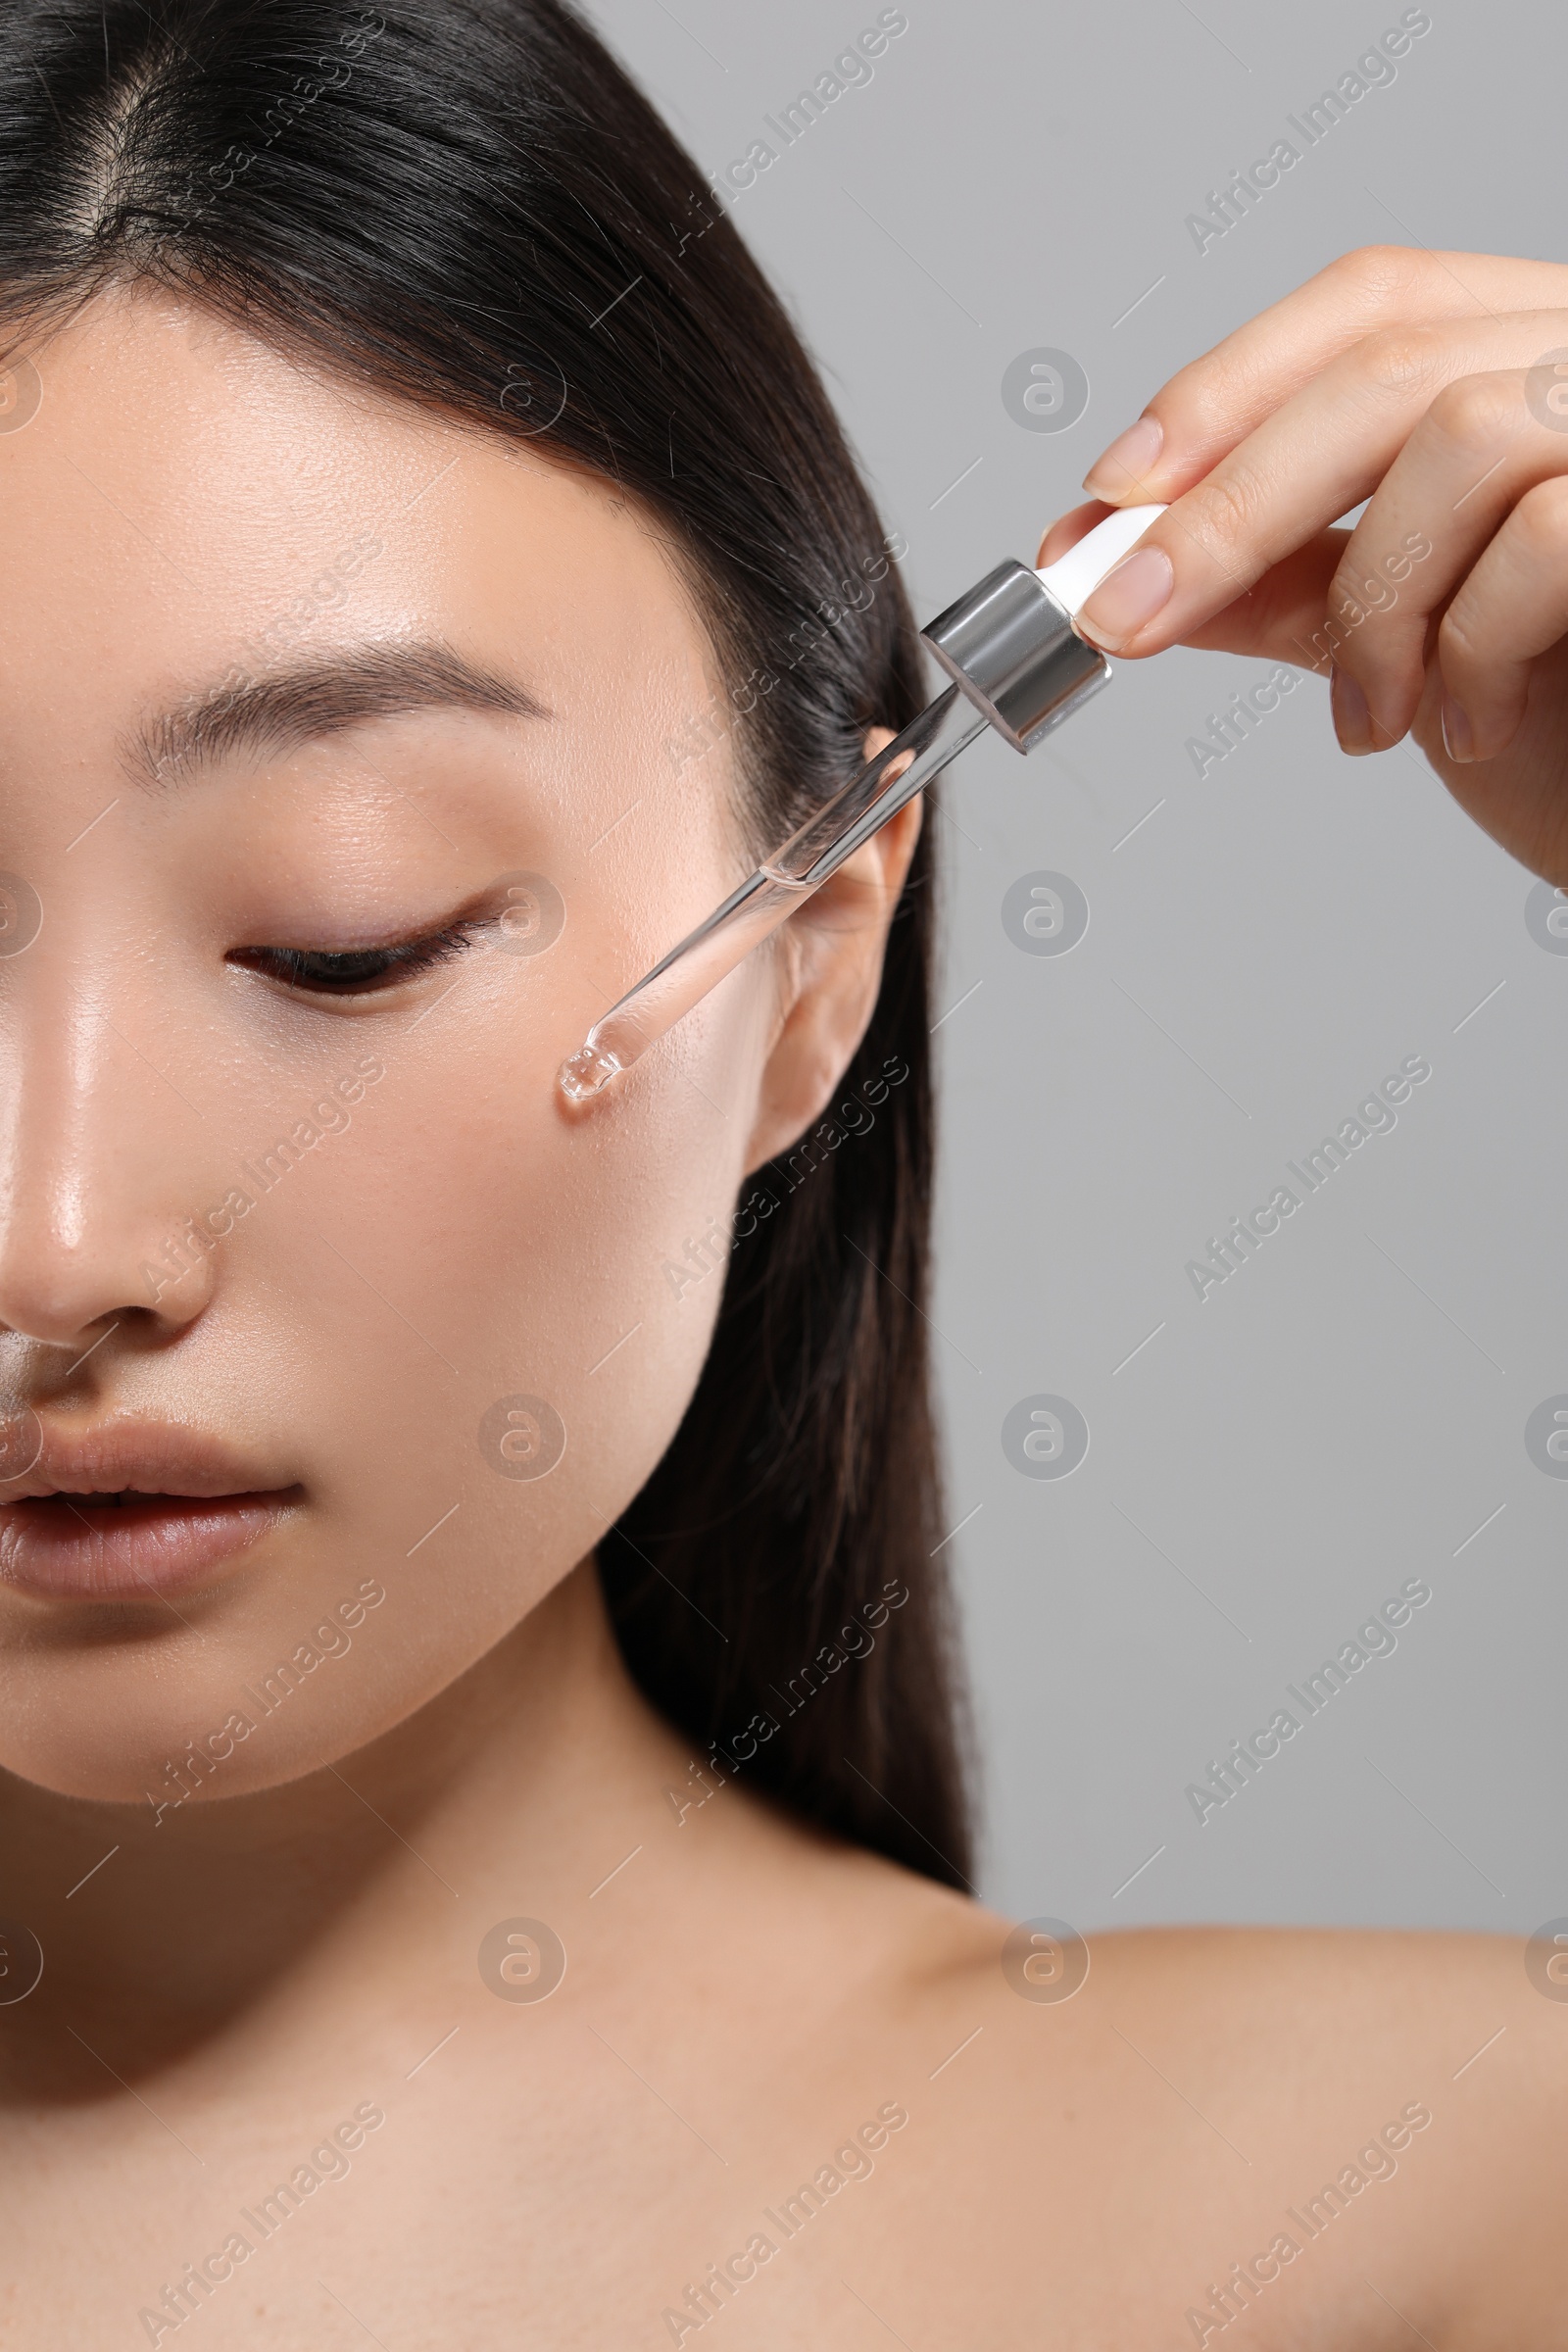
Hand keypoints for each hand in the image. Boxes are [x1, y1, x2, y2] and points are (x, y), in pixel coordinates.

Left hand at [1038, 246, 1567, 882]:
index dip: (1227, 388)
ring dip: (1375, 603)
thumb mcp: (1405, 644)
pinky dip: (1471, 647)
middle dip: (1231, 501)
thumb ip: (1290, 586)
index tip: (1112, 494)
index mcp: (1538, 356)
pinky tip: (1471, 722)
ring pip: (1462, 438)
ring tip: (1374, 718)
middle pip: (1388, 359)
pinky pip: (1544, 534)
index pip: (1372, 302)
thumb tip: (1133, 563)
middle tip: (1130, 614)